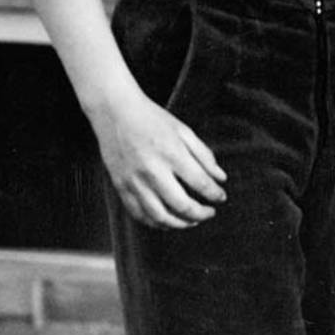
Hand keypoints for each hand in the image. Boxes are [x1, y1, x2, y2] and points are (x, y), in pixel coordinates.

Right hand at [93, 90, 226, 228]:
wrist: (115, 111)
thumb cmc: (150, 118)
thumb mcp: (183, 130)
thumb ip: (204, 155)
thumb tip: (220, 178)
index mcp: (171, 153)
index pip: (200, 183)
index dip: (215, 194)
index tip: (220, 197)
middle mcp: (152, 170)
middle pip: (182, 205)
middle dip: (201, 214)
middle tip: (208, 213)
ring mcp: (134, 181)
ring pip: (160, 217)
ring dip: (180, 224)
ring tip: (191, 221)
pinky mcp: (121, 186)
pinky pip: (139, 214)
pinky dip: (156, 223)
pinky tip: (167, 220)